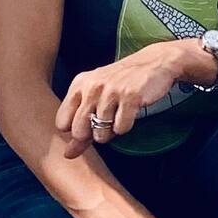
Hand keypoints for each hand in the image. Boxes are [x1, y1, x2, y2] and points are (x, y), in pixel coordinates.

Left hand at [56, 40, 208, 150]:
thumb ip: (79, 127)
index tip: (90, 120)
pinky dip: (127, 126)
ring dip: (112, 131)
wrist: (155, 63)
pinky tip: (130, 111)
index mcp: (79, 84)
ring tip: (120, 112)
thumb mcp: (95, 99)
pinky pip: (121, 129)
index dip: (77, 129)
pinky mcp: (130, 96)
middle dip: (93, 134)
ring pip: (101, 134)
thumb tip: (67, 155)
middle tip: (107, 119)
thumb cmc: (121, 83)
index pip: (62, 123)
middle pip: (79, 132)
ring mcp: (111, 91)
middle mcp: (92, 86)